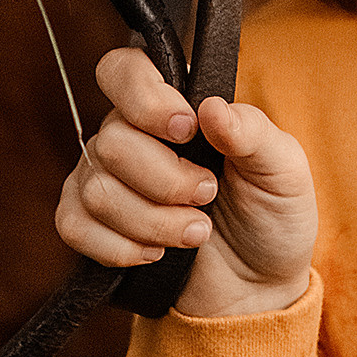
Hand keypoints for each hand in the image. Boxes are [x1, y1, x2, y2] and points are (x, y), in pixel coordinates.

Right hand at [55, 45, 316, 320]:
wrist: (259, 286)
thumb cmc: (271, 218)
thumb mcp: (283, 170)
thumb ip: (253, 132)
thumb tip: (210, 108)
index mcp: (174, 107)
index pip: (123, 71)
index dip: (144, 99)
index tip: (186, 131)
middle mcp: (131, 135)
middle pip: (111, 142)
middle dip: (166, 181)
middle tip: (207, 196)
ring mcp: (105, 179)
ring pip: (97, 190)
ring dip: (153, 222)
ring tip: (196, 232)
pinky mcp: (90, 225)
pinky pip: (73, 225)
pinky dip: (120, 247)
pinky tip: (157, 254)